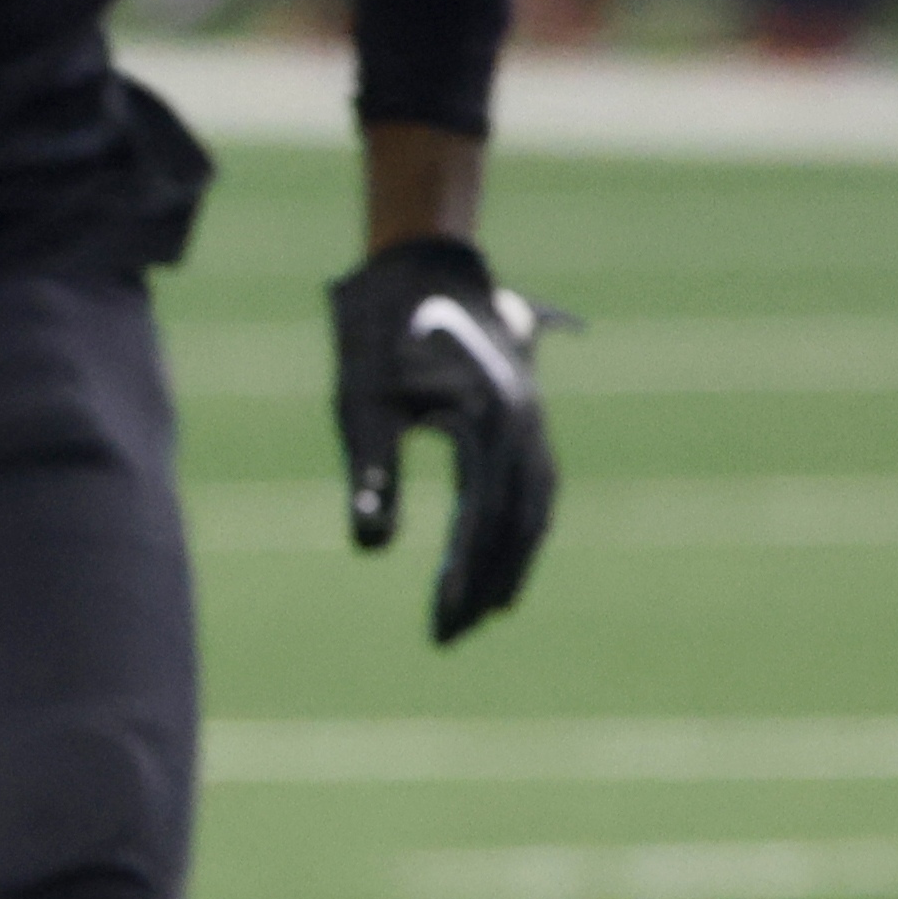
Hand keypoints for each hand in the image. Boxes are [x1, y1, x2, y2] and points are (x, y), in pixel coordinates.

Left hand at [329, 235, 564, 646]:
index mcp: (485, 418)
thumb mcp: (361, 401)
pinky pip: (536, 484)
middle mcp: (522, 421)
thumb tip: (370, 547)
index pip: (482, 515)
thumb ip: (371, 472)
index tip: (442, 622)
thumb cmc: (379, 330)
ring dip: (512, 560)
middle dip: (489, 581)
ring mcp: (531, 417)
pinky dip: (524, 527)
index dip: (465, 573)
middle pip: (518, 520)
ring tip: (480, 613)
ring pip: (536, 506)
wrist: (419, 262)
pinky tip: (501, 559)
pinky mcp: (525, 415)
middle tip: (451, 636)